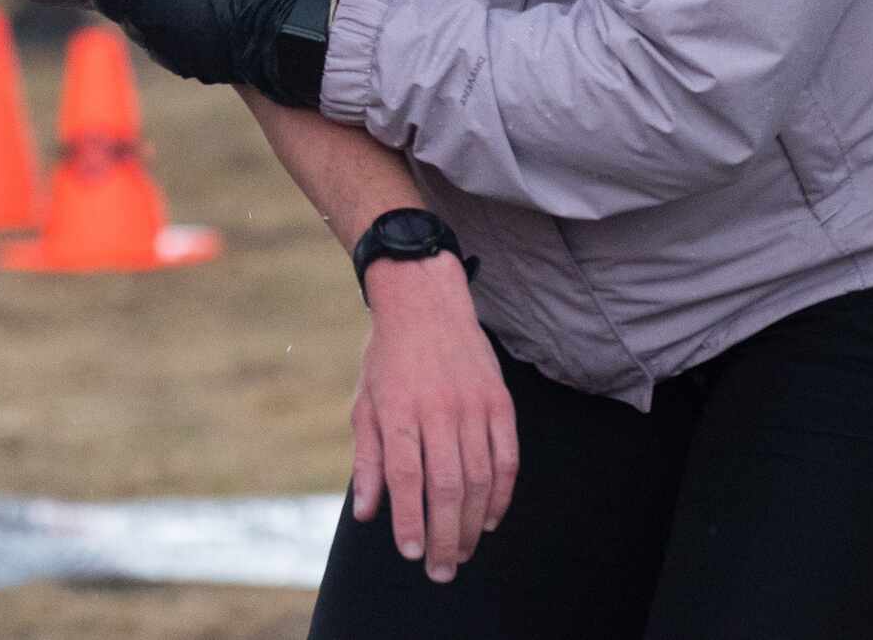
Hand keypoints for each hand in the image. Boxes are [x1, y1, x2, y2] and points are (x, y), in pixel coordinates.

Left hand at [350, 254, 517, 584]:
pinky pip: (508, 459)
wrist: (424, 301)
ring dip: (474, 524)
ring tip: (464, 552)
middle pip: (447, 487)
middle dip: (446, 536)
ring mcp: (474, 405)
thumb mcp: (364, 403)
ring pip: (480, 479)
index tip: (412, 554)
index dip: (410, 520)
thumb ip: (368, 460)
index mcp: (399, 410)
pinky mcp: (500, 402)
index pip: (405, 477)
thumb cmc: (388, 358)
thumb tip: (368, 513)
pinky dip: (502, 494)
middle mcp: (438, 410)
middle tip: (442, 570)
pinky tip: (491, 519)